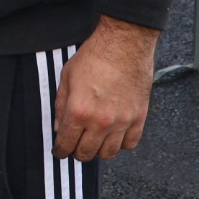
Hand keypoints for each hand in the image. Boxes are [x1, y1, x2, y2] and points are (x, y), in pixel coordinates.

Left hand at [52, 15, 159, 161]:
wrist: (124, 44)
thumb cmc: (95, 56)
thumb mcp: (67, 77)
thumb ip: (61, 105)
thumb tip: (59, 127)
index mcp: (79, 111)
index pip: (66, 143)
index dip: (60, 150)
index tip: (59, 151)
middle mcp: (100, 121)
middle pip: (86, 153)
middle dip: (77, 152)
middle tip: (75, 146)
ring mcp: (122, 121)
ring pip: (108, 154)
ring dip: (98, 150)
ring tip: (94, 141)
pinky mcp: (138, 118)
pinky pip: (130, 144)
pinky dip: (121, 144)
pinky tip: (114, 135)